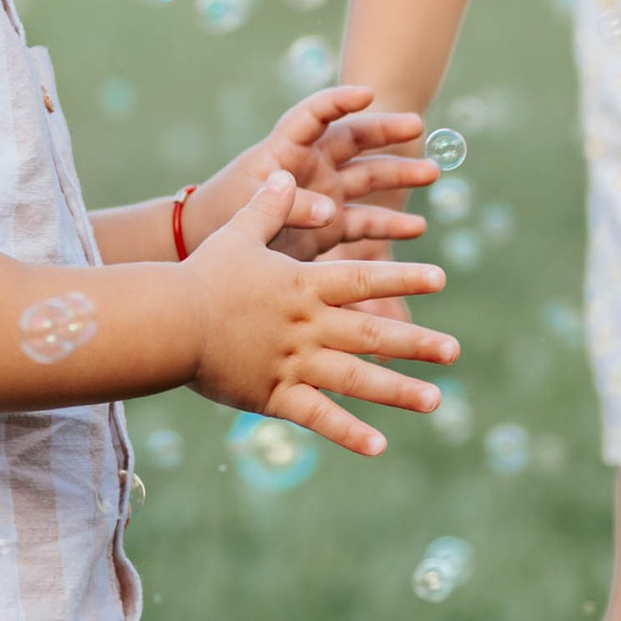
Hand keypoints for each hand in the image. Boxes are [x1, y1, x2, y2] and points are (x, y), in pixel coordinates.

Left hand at [181, 81, 436, 261]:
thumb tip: (330, 211)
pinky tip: (417, 228)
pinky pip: (365, 222)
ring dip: (398, 175)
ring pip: (368, 179)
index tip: (367, 93)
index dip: (339, 100)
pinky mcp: (330, 228)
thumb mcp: (249, 211)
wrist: (208, 253)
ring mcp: (324, 195)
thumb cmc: (221, 221)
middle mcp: (311, 166)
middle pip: (353, 139)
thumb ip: (289, 209)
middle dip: (385, 131)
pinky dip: (388, 226)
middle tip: (417, 126)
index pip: (314, 115)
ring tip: (432, 171)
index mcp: (285, 151)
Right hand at [184, 166, 456, 456]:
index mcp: (303, 286)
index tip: (440, 278)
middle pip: (371, 332)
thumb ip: (268, 208)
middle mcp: (307, 325)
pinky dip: (349, 433)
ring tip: (436, 400)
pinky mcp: (274, 396)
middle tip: (454, 351)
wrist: (167, 323)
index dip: (403, 277)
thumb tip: (286, 174)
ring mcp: (293, 363)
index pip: (362, 278)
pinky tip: (380, 446)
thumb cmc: (199, 277)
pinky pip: (319, 417)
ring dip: (398, 390)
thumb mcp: (237, 234)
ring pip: (355, 378)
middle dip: (415, 343)